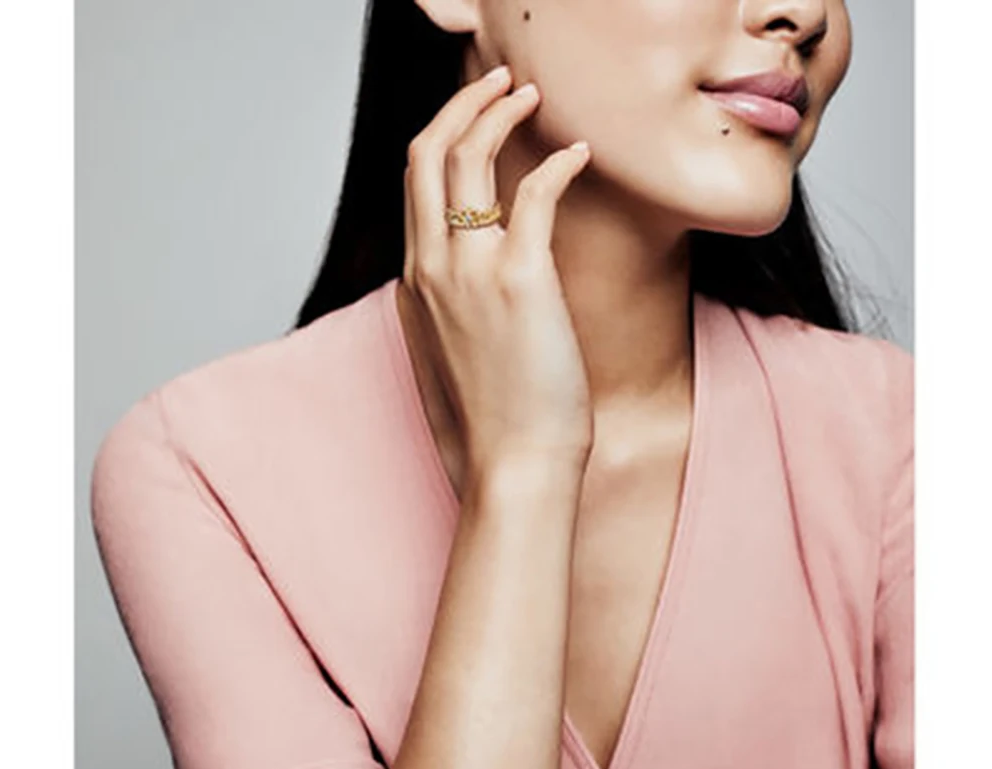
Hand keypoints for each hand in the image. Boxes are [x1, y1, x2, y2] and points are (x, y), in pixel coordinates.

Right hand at [402, 64, 593, 475]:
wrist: (513, 462)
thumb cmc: (496, 415)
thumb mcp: (456, 351)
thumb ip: (454, 302)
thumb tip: (478, 275)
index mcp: (415, 282)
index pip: (413, 186)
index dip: (444, 139)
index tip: (475, 121)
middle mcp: (431, 267)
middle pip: (426, 154)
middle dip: (461, 104)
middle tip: (500, 83)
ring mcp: (468, 270)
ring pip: (467, 157)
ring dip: (499, 112)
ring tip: (530, 96)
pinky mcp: (518, 280)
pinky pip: (533, 193)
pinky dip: (557, 162)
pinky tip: (578, 154)